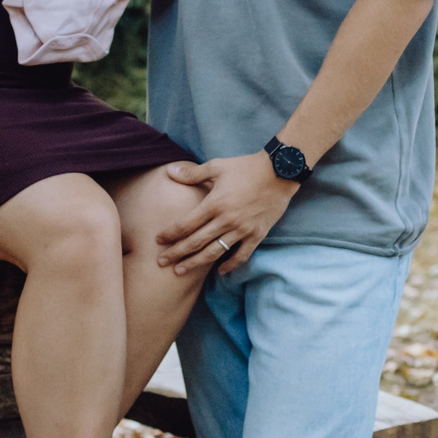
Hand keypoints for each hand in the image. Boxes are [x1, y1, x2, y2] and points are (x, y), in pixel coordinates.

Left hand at [157, 153, 295, 276]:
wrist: (280, 172)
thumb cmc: (246, 167)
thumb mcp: (218, 166)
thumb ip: (193, 173)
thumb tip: (169, 171)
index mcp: (215, 203)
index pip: (186, 224)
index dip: (170, 234)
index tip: (158, 240)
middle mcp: (226, 220)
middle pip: (195, 242)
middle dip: (176, 254)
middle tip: (161, 262)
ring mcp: (242, 230)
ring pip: (214, 253)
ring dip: (195, 263)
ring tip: (180, 271)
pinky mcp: (256, 235)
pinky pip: (241, 256)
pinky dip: (230, 266)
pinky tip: (220, 272)